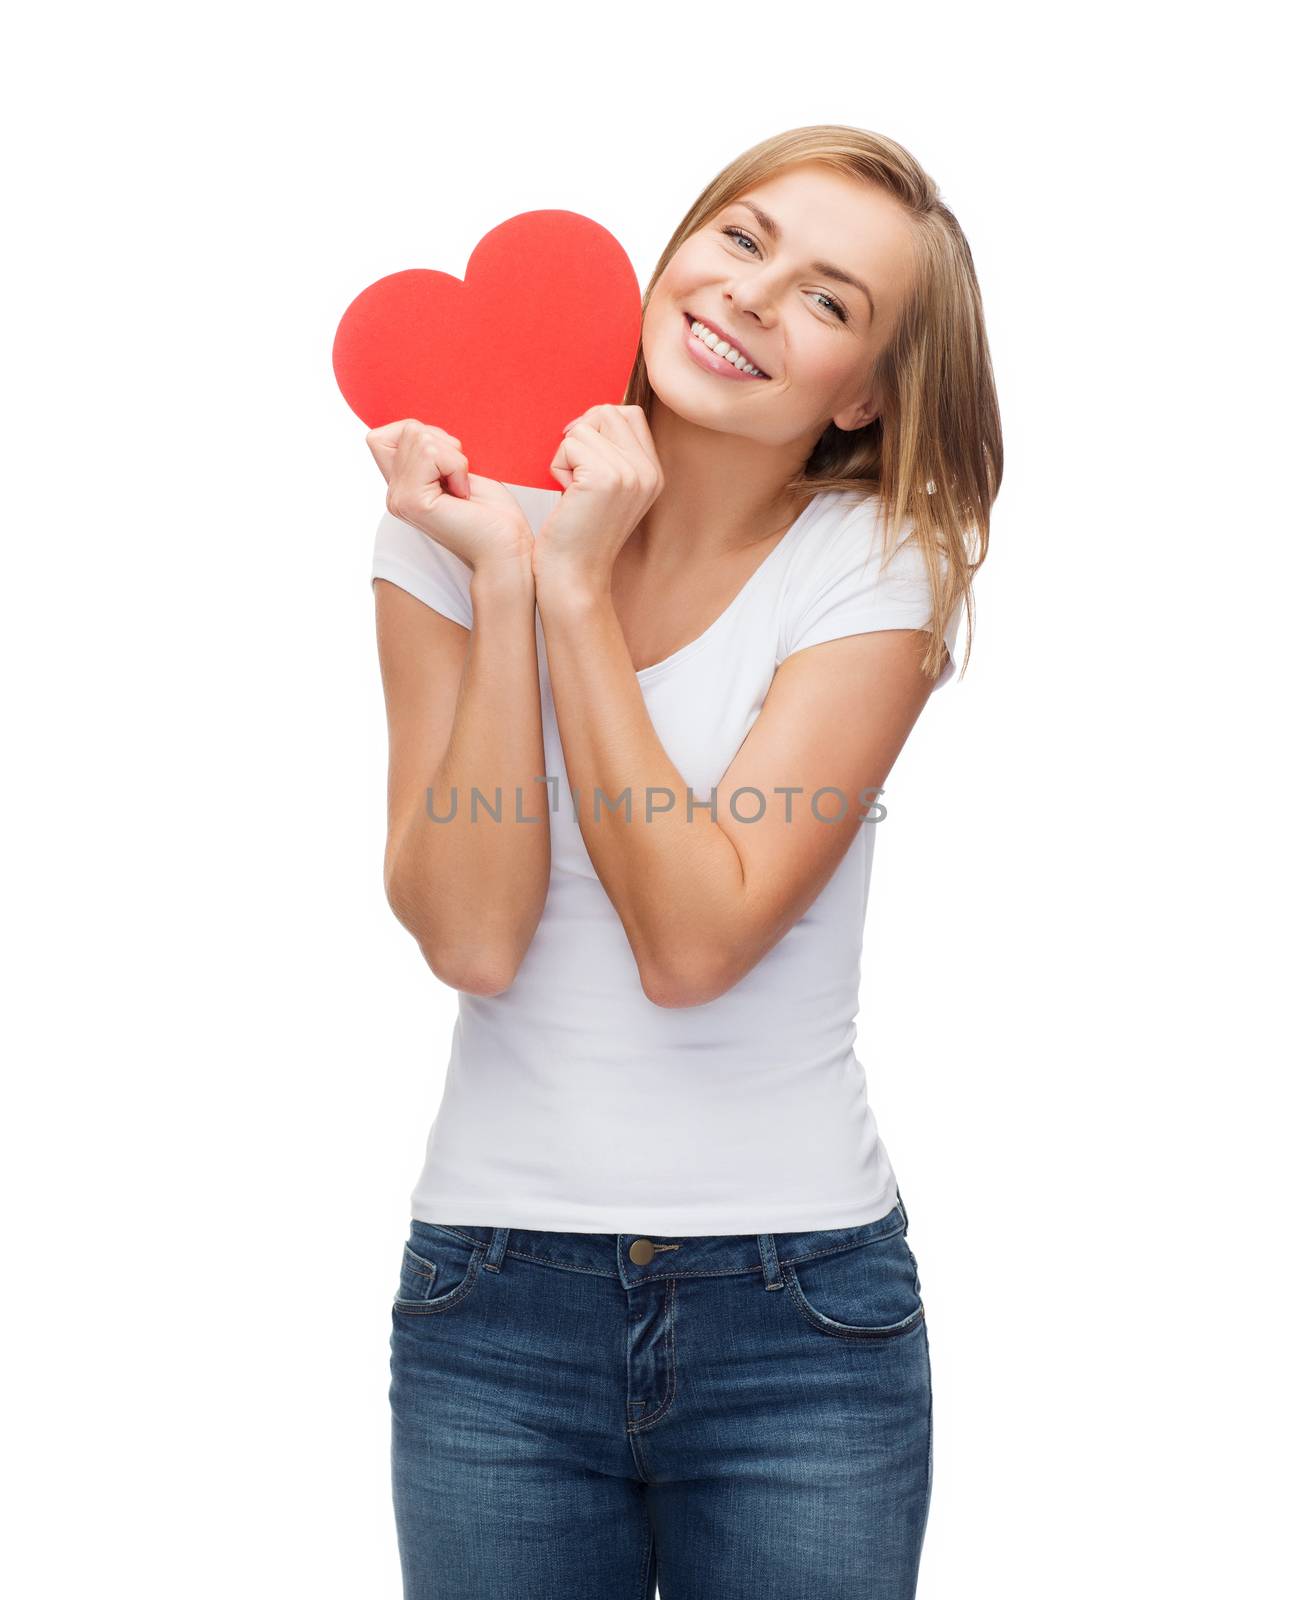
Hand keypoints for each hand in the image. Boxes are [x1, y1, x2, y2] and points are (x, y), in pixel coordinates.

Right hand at [365, 419, 532, 571]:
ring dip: (453, 457)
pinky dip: (456, 465)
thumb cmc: (493, 513)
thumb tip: (416, 427)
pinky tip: (462, 493)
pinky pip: (430, 453)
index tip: (448, 462)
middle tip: (461, 479)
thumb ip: (427, 452)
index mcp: (402, 486)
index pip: (379, 436)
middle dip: (445, 445)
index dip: (419, 434)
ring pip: (419, 437)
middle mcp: (394, 494)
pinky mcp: (412, 502)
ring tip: (463, 488)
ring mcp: (400, 499)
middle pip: (408, 430)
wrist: (507, 548)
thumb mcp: (456, 469)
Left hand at [534, 404, 663, 590]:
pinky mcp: (605, 478)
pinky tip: (565, 495)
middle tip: (575, 475)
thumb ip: (613, 454)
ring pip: (586, 426)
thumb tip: (592, 415)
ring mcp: (630, 474)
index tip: (582, 458)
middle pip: (608, 412)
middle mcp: (648, 471)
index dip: (598, 425)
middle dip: (582, 436)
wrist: (574, 576)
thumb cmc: (579, 534)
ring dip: (567, 454)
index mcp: (654, 473)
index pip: (629, 414)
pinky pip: (570, 444)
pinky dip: (558, 466)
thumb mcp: (608, 489)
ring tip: (572, 490)